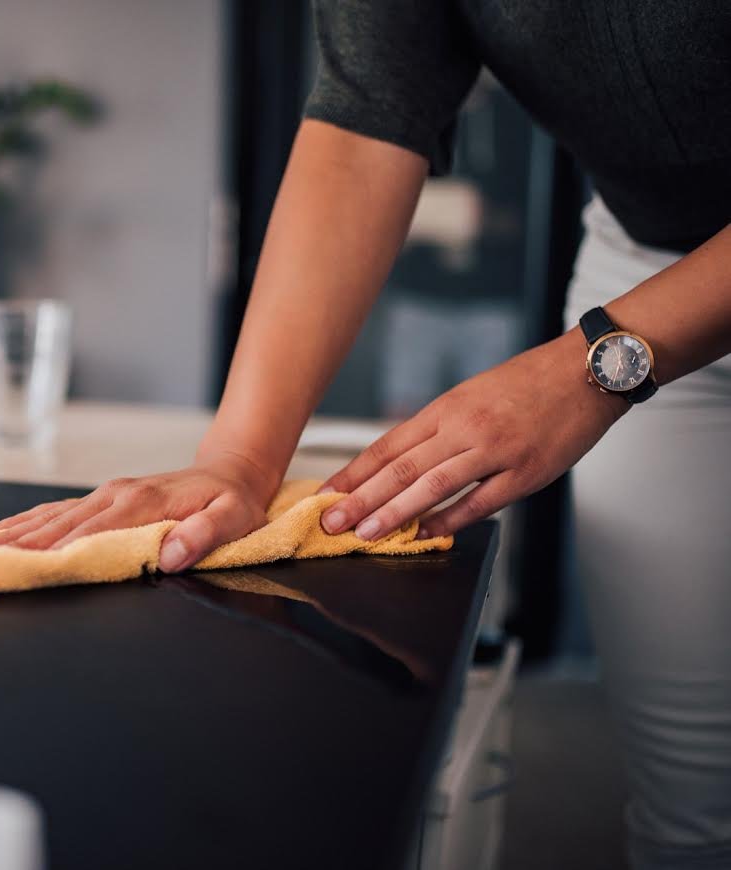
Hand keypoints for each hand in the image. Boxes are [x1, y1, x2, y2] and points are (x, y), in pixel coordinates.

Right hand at [0, 453, 275, 572]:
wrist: (230, 470)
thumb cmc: (233, 501)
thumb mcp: (234, 519)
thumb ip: (205, 536)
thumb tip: (171, 556)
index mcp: (142, 504)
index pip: (91, 534)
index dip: (55, 552)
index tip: (20, 566)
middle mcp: (116, 495)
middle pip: (59, 525)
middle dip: (19, 544)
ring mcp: (107, 495)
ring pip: (53, 516)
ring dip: (15, 532)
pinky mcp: (105, 498)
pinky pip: (60, 511)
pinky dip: (29, 521)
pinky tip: (5, 530)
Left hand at [319, 332, 627, 539]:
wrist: (586, 370)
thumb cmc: (528, 383)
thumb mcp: (471, 395)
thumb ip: (438, 429)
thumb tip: (400, 464)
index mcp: (445, 408)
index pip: (387, 445)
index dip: (353, 473)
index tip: (325, 494)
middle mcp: (463, 428)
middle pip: (401, 468)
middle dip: (360, 498)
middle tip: (330, 522)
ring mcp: (494, 451)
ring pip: (433, 485)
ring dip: (395, 513)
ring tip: (365, 534)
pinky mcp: (526, 472)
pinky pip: (480, 502)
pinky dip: (450, 521)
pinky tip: (426, 535)